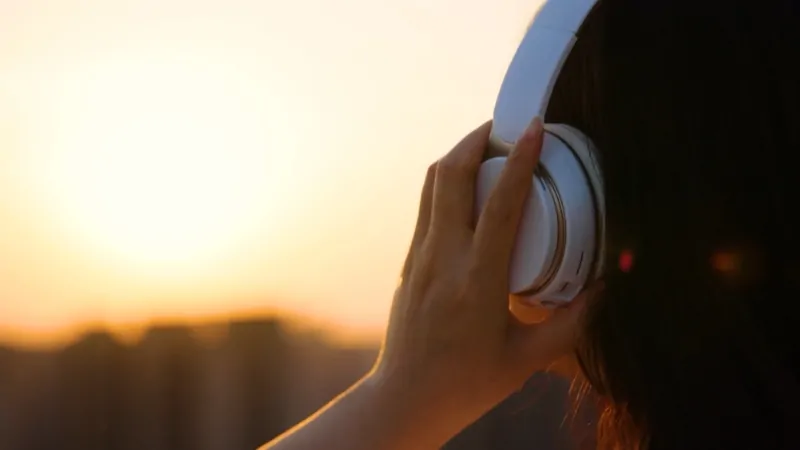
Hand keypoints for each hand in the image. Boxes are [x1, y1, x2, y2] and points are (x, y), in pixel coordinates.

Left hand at [369, 117, 591, 444]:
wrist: (407, 398)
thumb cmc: (469, 382)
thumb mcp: (529, 358)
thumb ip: (572, 323)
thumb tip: (602, 289)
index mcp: (477, 282)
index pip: (501, 206)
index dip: (520, 161)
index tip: (534, 129)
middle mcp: (443, 260)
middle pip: (451, 176)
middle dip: (477, 139)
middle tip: (506, 127)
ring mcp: (421, 258)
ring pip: (432, 185)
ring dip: (458, 155)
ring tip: (487, 146)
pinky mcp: (410, 262)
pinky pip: (427, 206)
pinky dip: (447, 183)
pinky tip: (469, 188)